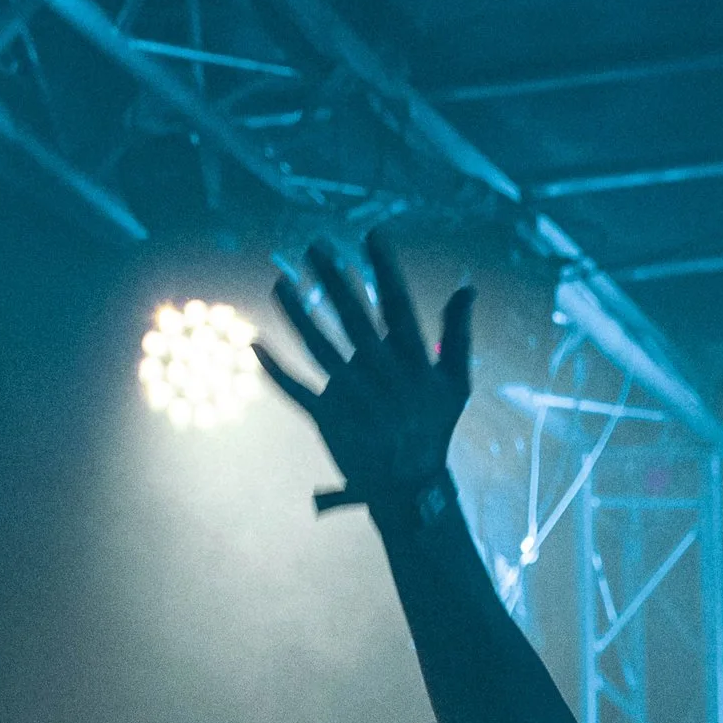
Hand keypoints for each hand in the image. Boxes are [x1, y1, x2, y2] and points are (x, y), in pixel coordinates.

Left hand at [255, 233, 473, 511]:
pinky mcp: (329, 419)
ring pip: (319, 349)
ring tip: (278, 283)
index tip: (371, 235)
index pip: (397, 307)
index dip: (384, 271)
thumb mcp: (455, 384)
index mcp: (412, 363)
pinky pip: (296, 391)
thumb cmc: (432, 429)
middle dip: (332, 281)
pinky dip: (274, 371)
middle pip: (352, 319)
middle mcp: (381, 377)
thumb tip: (468, 288)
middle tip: (313, 246)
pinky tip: (254, 343)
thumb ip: (459, 336)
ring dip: (296, 316)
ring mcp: (352, 399)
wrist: (409, 487)